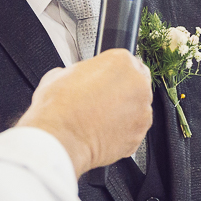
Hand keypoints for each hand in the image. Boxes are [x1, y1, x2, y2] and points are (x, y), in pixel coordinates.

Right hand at [17, 48, 152, 175]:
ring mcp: (142, 110)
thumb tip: (75, 77)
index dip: (114, 75)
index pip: (127, 62)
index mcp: (121, 61)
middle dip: (123, 93)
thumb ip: (78, 72)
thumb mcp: (61, 74)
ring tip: (101, 119)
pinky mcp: (139, 134)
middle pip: (136, 85)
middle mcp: (138, 83)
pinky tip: (104, 132)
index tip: (105, 83)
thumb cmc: (59, 107)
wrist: (59, 139)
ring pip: (138, 109)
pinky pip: (134, 131)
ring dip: (125, 113)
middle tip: (102, 101)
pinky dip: (123, 133)